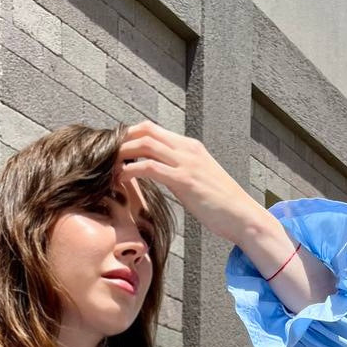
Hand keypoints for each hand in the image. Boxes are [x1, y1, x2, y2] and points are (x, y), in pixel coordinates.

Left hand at [114, 119, 261, 244]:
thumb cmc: (221, 205)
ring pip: (145, 145)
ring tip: (107, 168)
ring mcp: (186, 163)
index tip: (114, 152)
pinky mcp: (185, 180)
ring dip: (122, 154)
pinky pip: (150, 168)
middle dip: (121, 141)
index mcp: (190, 147)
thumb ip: (179, 172)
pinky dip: (130, 170)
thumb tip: (161, 175)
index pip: (152, 130)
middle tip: (104, 158)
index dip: (129, 137)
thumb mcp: (198, 181)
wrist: (242, 216)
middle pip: (145, 131)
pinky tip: (120, 179)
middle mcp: (187, 149)